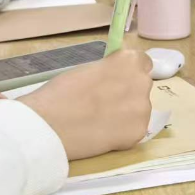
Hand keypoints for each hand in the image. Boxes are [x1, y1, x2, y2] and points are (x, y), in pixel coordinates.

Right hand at [20, 50, 152, 159]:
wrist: (51, 124)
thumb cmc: (61, 92)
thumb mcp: (88, 69)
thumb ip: (108, 71)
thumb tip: (114, 78)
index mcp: (129, 61)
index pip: (142, 62)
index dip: (128, 71)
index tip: (117, 79)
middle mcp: (142, 82)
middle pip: (142, 86)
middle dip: (128, 92)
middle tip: (105, 103)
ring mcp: (143, 109)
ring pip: (140, 109)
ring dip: (127, 113)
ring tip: (102, 121)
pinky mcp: (139, 133)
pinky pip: (134, 129)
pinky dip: (123, 132)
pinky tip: (104, 133)